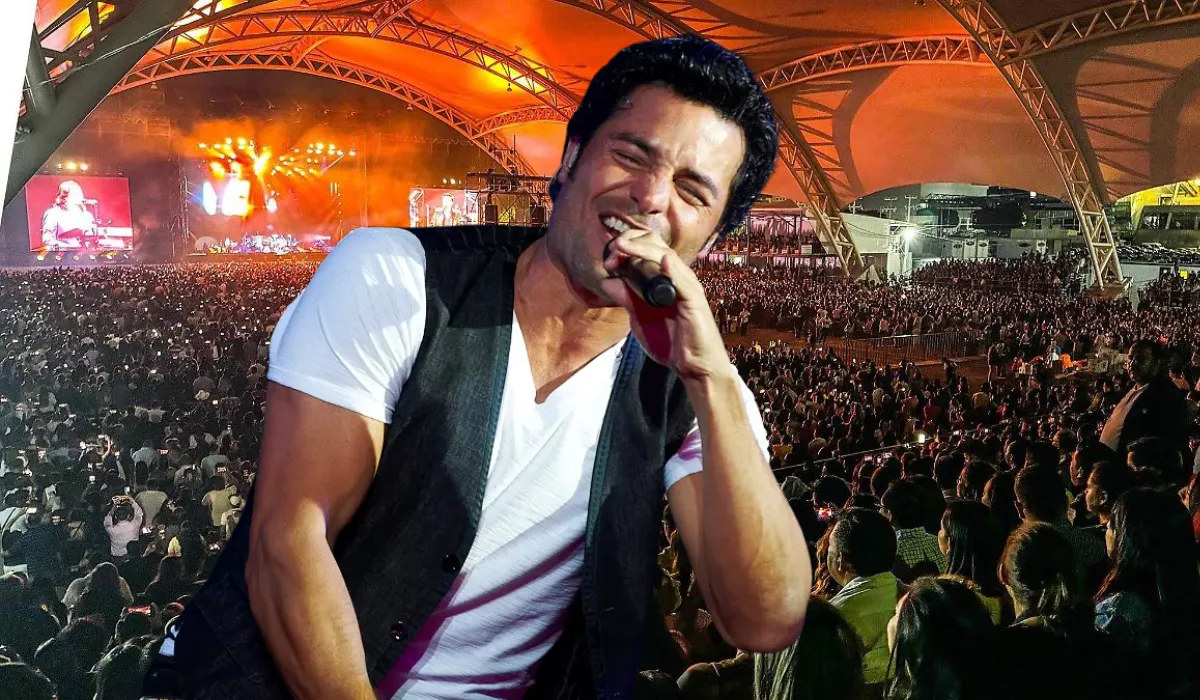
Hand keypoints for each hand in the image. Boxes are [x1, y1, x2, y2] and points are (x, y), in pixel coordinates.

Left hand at [599, 228, 729, 382]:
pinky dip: (673, 270)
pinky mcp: (695, 302)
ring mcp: (688, 288)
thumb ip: (627, 299)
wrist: (694, 367)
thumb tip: (608, 281)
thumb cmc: (672, 342)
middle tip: (613, 250)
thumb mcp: (640, 318)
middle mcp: (677, 278)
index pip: (649, 250)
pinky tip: (663, 262)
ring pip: (667, 258)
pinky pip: (684, 282)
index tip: (609, 260)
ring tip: (624, 247)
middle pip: (658, 246)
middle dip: (633, 243)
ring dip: (644, 250)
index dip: (628, 248)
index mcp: (664, 280)